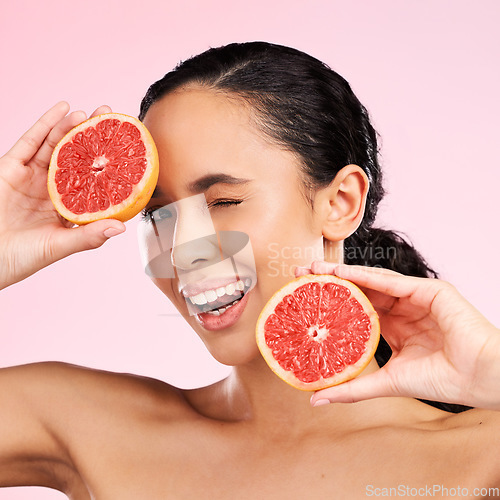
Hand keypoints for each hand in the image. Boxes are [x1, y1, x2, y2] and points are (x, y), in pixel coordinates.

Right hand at [0, 102, 125, 289]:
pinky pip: (30, 141)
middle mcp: (53, 187)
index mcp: (69, 205)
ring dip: (72, 126)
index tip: (126, 147)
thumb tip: (121, 228)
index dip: (108, 163)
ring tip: (91, 113)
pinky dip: (46, 124)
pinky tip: (63, 109)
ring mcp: (33, 176)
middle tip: (110, 117)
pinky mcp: (12, 167)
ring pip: (55, 145)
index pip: (92, 179)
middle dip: (92, 136)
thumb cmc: (24, 257)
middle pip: (76, 156)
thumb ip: (89, 236)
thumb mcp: (61, 245)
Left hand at [296, 261, 499, 409]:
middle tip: (299, 275)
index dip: (330, 302)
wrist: (480, 379)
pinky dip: (366, 276)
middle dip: (329, 282)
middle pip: (360, 290)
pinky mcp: (429, 290)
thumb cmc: (442, 380)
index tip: (302, 299)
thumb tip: (317, 398)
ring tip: (313, 269)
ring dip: (342, 273)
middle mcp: (403, 308)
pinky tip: (342, 273)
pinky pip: (391, 281)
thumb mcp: (387, 381)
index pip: (356, 309)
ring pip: (372, 281)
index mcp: (394, 327)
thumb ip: (353, 388)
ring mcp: (416, 297)